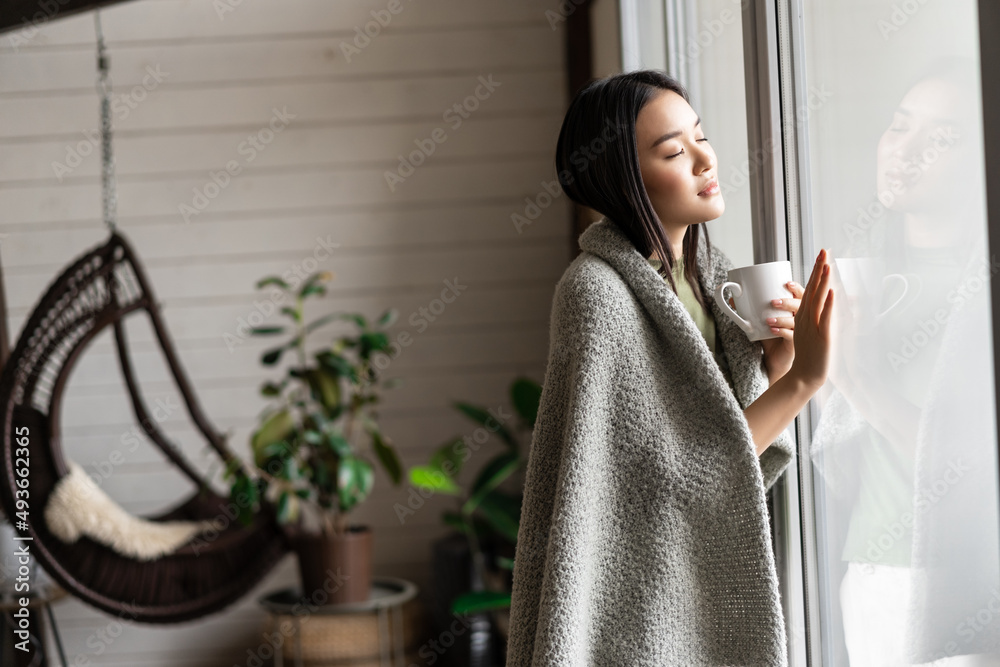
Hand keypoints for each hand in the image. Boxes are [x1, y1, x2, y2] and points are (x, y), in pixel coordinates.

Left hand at [760, 280, 803, 381]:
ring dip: (782, 318)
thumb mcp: (759, 322)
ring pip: (796, 320)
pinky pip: (791, 335)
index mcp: (795, 309)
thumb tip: (731, 298)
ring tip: (768, 320)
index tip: (787, 283)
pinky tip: (772, 331)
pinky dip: (782, 332)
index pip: (801, 295)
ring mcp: (800, 331)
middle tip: (773, 302)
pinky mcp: (796, 343)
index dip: (797, 288)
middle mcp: (801, 318)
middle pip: (801, 305)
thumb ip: (750, 310)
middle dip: (788, 302)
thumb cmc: (770, 336)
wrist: (774, 359)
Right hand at [788, 248, 835, 388]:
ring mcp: (814, 326)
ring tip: (827, 265)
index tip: (821, 255)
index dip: (816, 271)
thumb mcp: (809, 332)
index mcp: (804, 316)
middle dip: (819, 269)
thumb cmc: (808, 356)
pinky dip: (829, 305)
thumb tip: (824, 303)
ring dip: (823, 282)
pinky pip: (825, 318)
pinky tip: (832, 293)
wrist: (804, 377)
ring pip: (818, 299)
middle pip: (813, 289)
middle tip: (823, 251)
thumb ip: (815, 317)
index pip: (810, 288)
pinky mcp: (822, 336)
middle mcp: (807, 318)